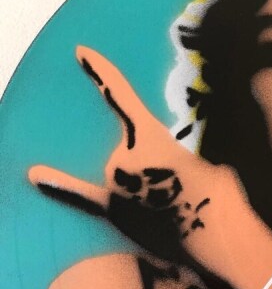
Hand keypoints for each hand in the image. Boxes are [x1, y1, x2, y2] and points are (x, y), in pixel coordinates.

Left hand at [28, 46, 232, 260]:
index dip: (100, 72)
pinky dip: (59, 184)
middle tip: (186, 189)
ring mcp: (116, 187)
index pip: (120, 97)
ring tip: (177, 207)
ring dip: (147, 186)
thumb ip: (180, 153)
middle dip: (156, 167)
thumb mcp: (209, 156)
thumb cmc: (219, 195)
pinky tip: (35, 175)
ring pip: (123, 175)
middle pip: (130, 151)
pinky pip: (83, 196)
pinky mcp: (115, 213)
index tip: (80, 52)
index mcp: (151, 137)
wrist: (216, 236)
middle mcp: (124, 158)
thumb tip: (171, 169)